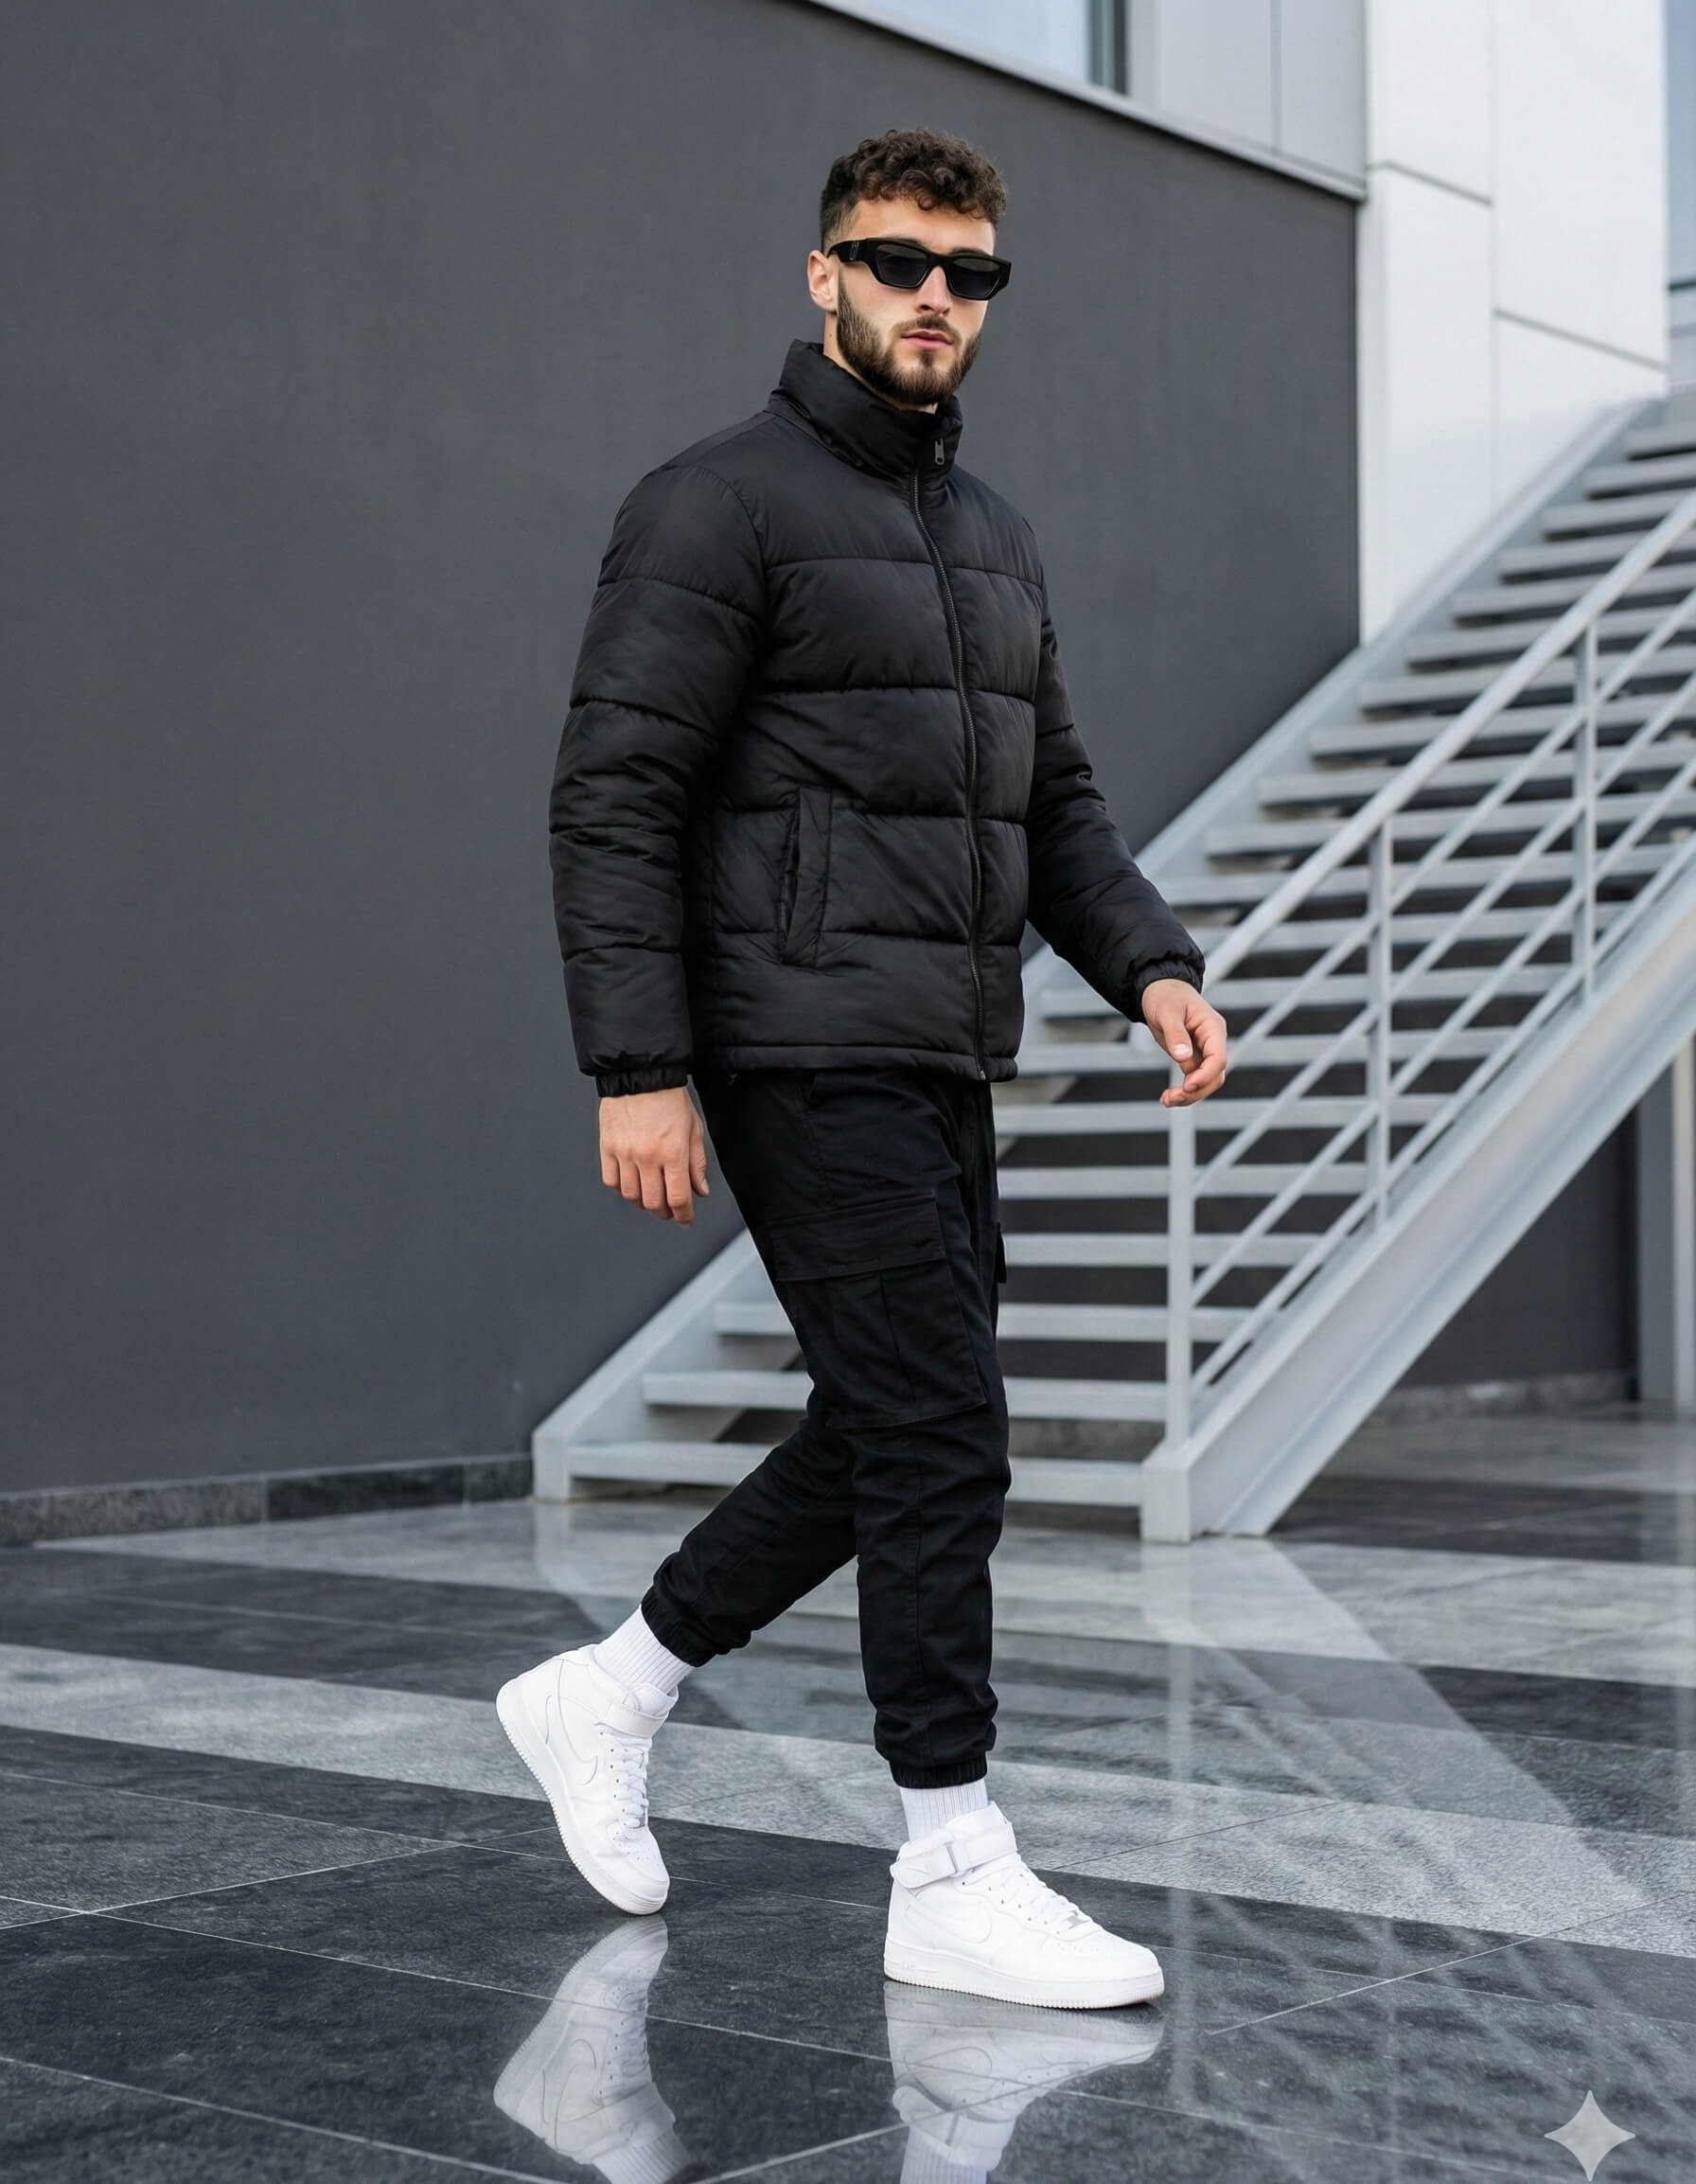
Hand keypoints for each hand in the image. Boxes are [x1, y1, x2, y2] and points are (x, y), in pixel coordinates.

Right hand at [598, 1086, 710, 1222]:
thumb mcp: (694, 1128)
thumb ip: (697, 1163)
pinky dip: (622, 1189)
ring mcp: (625, 1153)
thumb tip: (700, 1190)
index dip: (684, 1216)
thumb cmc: (669, 1098)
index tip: (686, 1219)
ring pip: (631, 1196)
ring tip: (650, 1198)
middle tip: (669, 1210)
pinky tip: (631, 1185)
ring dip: (643, 1203)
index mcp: (673, 1152)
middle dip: (664, 1213)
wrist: (641, 1074)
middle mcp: (648, 1156)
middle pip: (653, 1203)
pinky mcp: (607, 1147)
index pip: (678, 1198)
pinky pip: (611, 1181)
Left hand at [1141, 979, 1227, 1105]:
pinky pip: (1193, 1079)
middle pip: (1215, 1075)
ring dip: (1189, 1095)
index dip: (1205, 1075)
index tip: (1187, 1086)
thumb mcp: (1167, 1011)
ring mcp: (1203, 1051)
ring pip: (1205, 1081)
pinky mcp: (1192, 1057)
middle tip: (1171, 1098)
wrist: (1159, 990)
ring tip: (1166, 1100)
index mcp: (1213, 1028)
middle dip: (1196, 1090)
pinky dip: (1182, 1091)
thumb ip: (1176, 1033)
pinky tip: (1167, 1097)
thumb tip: (1183, 1057)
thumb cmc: (1165, 995)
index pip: (1218, 1058)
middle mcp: (1212, 1041)